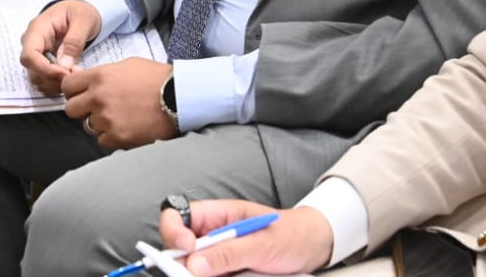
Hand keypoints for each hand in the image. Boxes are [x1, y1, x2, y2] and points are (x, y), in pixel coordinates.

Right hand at [19, 0, 100, 94]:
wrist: (79, 10)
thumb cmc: (80, 11)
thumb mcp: (83, 20)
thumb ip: (74, 40)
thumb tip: (64, 64)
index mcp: (37, 29)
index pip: (29, 55)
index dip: (45, 69)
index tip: (65, 73)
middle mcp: (31, 43)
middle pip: (32, 70)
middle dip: (53, 78)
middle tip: (75, 76)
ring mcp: (36, 54)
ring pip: (37, 78)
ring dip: (55, 83)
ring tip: (75, 75)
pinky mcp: (42, 62)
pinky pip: (44, 79)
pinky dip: (56, 83)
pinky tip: (70, 76)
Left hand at [61, 57, 174, 148]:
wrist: (179, 97)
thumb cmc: (157, 78)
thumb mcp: (127, 65)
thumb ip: (103, 73)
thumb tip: (84, 79)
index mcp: (99, 77)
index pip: (67, 85)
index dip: (73, 90)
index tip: (80, 93)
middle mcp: (98, 98)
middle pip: (71, 109)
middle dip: (82, 109)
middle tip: (96, 108)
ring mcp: (106, 119)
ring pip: (87, 126)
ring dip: (98, 123)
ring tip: (118, 117)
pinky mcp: (116, 137)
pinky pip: (102, 140)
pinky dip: (111, 136)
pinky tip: (125, 127)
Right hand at [161, 201, 333, 276]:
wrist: (311, 249)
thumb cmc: (289, 235)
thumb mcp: (262, 244)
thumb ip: (229, 253)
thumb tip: (194, 265)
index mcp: (216, 215)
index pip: (177, 217)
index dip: (174, 232)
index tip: (186, 249)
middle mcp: (210, 235)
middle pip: (177, 248)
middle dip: (181, 264)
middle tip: (196, 276)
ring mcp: (216, 257)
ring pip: (190, 270)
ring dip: (198, 276)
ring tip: (229, 275)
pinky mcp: (223, 274)